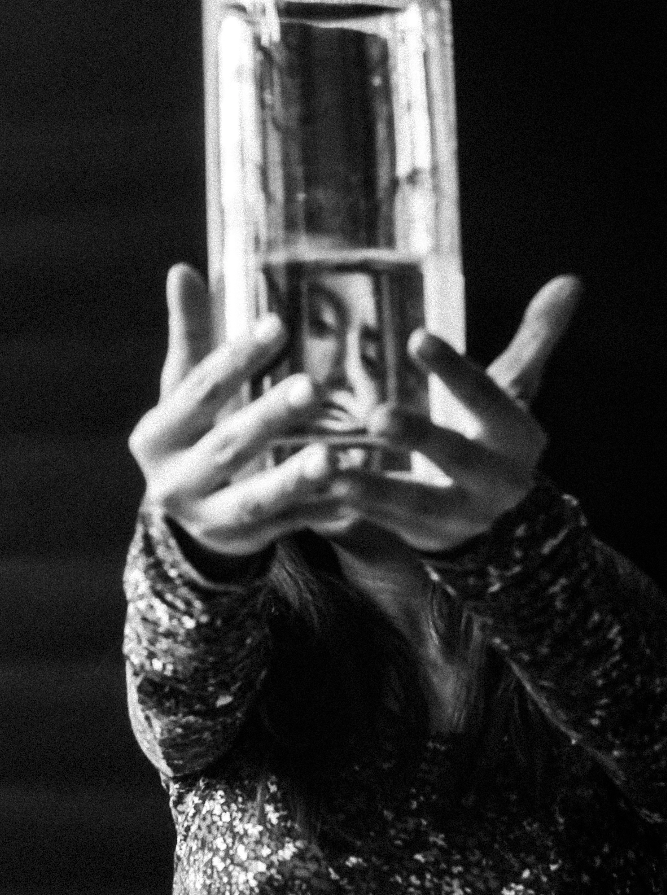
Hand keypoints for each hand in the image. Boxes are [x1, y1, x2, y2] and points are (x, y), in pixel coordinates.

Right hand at [129, 264, 343, 556]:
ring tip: (335, 456)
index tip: (279, 325)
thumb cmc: (194, 433)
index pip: (198, 390)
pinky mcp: (246, 544)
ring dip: (295, 479)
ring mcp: (209, 519)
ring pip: (255, 499)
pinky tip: (358, 495)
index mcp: (157, 435)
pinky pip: (289, 527)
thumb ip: (191, 337)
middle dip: (269, 418)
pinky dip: (322, 512)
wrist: (189, 513)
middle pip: (226, 445)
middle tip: (314, 388)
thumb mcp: (184, 391)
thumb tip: (183, 270)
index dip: (237, 358)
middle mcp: (173, 481)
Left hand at [311, 276, 581, 552]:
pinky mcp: (428, 538)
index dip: (456, 370)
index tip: (417, 337)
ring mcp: (463, 515)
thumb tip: (569, 281)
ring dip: (376, 488)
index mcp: (516, 435)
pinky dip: (356, 510)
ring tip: (335, 472)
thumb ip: (534, 340)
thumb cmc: (496, 438)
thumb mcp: (516, 392)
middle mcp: (497, 479)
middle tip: (378, 416)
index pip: (488, 397)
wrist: (506, 522)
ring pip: (418, 503)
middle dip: (420, 438)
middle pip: (458, 456)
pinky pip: (389, 526)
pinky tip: (322, 491)